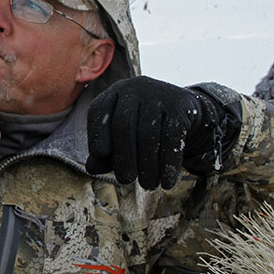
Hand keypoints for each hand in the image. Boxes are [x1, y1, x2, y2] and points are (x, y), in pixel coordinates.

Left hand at [86, 76, 205, 189]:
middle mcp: (134, 88)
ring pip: (148, 132)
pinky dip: (169, 162)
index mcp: (114, 93)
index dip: (96, 132)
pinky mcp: (180, 105)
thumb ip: (105, 152)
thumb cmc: (142, 127)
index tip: (99, 154)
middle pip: (123, 123)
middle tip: (126, 180)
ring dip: (147, 164)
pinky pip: (172, 136)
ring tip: (148, 185)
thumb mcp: (122, 136)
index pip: (99, 110)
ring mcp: (158, 94)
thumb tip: (90, 168)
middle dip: (123, 155)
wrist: (183, 113)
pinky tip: (167, 181)